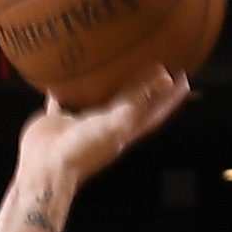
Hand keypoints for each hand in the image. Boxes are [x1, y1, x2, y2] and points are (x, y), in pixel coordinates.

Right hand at [17, 66, 188, 189]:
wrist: (47, 167)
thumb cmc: (84, 149)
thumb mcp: (116, 122)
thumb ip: (138, 100)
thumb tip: (164, 77)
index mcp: (125, 130)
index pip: (154, 112)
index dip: (170, 98)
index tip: (184, 79)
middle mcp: (108, 126)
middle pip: (131, 103)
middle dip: (145, 86)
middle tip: (156, 64)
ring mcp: (83, 124)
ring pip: (100, 100)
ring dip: (109, 85)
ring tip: (115, 64)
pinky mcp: (59, 121)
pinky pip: (63, 102)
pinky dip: (64, 91)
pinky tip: (63, 79)